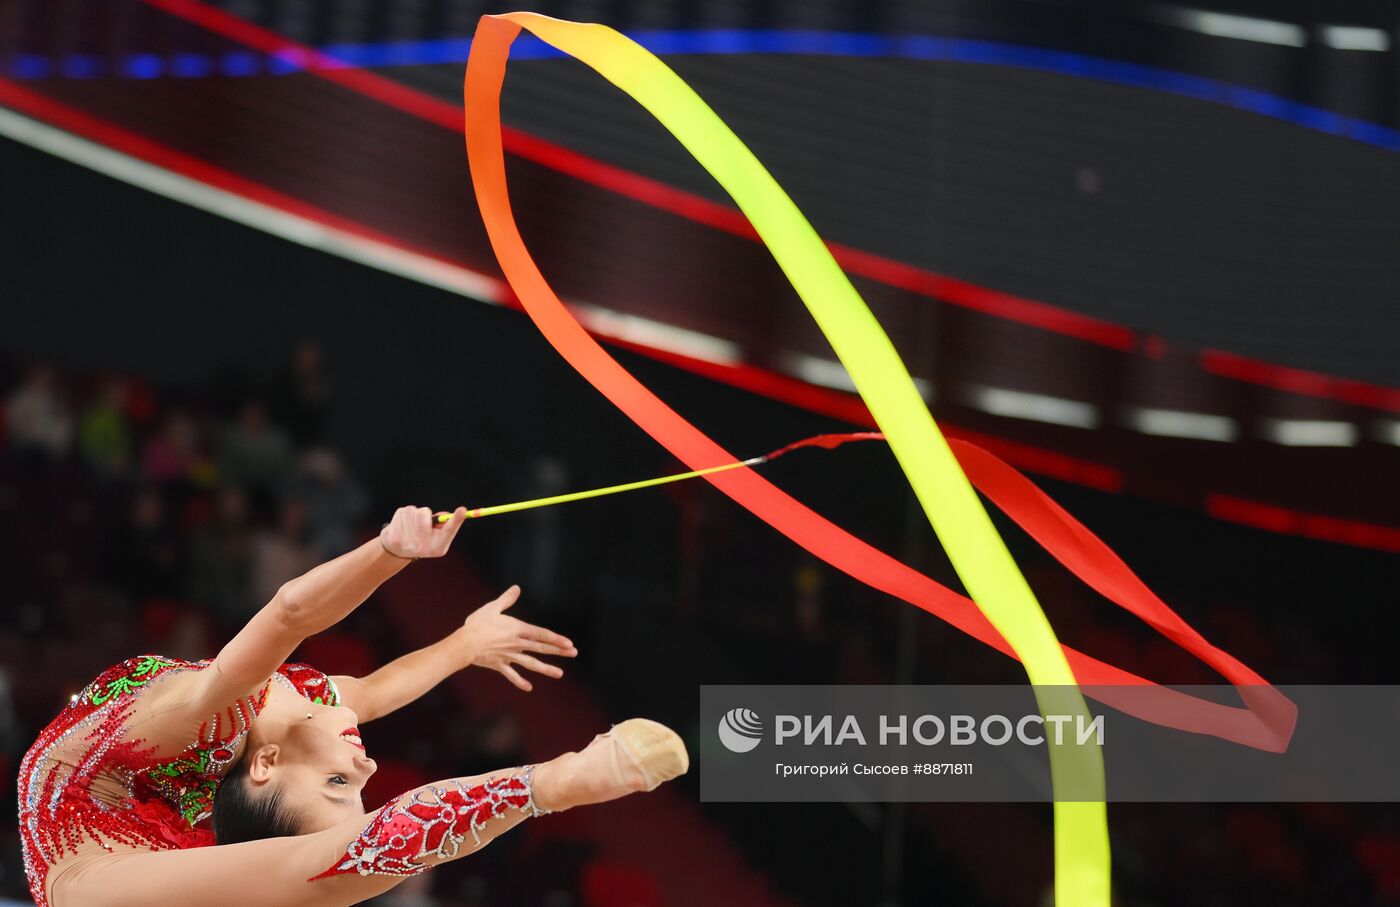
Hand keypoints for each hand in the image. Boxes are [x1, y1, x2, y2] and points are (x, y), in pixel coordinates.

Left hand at [380, 506, 467, 559]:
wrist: (398, 550)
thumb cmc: (423, 538)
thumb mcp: (437, 534)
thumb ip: (443, 524)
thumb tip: (445, 515)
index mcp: (438, 547)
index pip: (449, 531)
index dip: (456, 520)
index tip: (463, 510)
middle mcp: (424, 548)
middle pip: (424, 514)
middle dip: (424, 513)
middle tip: (423, 520)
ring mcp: (408, 544)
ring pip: (413, 511)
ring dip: (413, 513)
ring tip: (412, 524)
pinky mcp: (394, 538)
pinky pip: (402, 513)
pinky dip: (402, 515)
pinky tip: (402, 526)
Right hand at [459, 585, 576, 690]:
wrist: (465, 644)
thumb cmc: (478, 624)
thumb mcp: (492, 608)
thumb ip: (506, 599)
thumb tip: (517, 588)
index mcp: (517, 630)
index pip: (542, 634)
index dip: (556, 639)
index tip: (569, 643)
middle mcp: (517, 644)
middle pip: (541, 648)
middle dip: (558, 651)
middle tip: (573, 653)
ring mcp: (509, 656)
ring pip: (531, 663)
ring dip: (546, 668)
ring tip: (560, 674)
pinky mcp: (499, 664)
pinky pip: (511, 675)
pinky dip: (520, 681)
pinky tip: (529, 688)